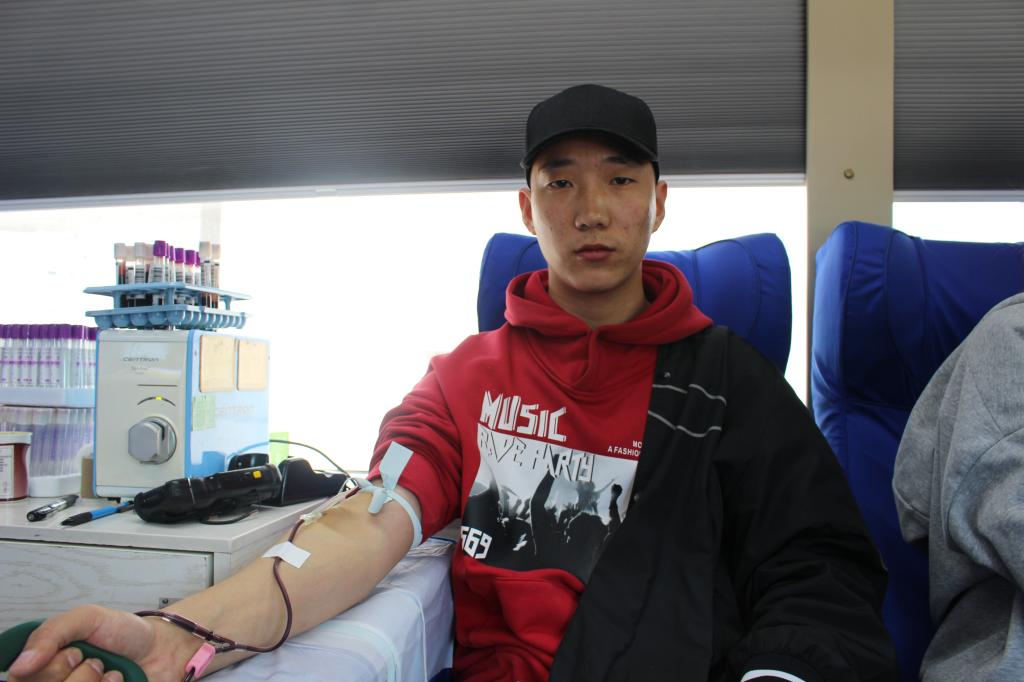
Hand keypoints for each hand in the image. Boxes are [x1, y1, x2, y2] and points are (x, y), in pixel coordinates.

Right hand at [8, 605, 196, 681]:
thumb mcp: (87, 618)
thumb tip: (19, 667)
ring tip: (107, 670)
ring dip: (92, 681)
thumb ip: (52, 633)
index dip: (50, 668)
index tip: (74, 652)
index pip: (22, 680)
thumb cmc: (124, 633)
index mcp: (44, 665)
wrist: (162, 647)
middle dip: (77, 672)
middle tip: (94, 659)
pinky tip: (117, 680)